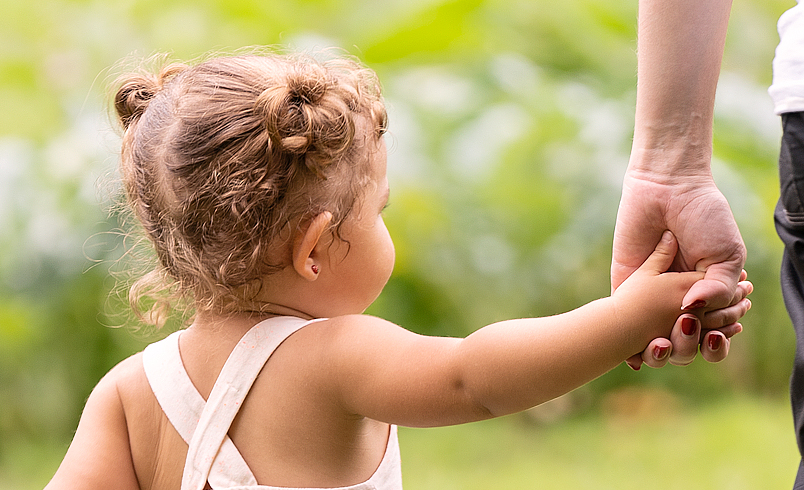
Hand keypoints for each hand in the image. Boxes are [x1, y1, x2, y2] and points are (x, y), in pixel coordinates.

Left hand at [612, 171, 746, 368]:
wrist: (668, 188)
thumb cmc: (704, 217)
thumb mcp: (725, 255)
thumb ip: (719, 289)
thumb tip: (692, 312)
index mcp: (711, 293)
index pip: (716, 331)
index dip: (719, 339)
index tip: (722, 330)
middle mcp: (681, 299)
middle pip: (686, 341)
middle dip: (691, 346)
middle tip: (693, 329)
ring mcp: (653, 295)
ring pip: (656, 338)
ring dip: (662, 350)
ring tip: (664, 340)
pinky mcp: (626, 286)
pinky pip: (625, 320)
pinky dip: (630, 344)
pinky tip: (635, 355)